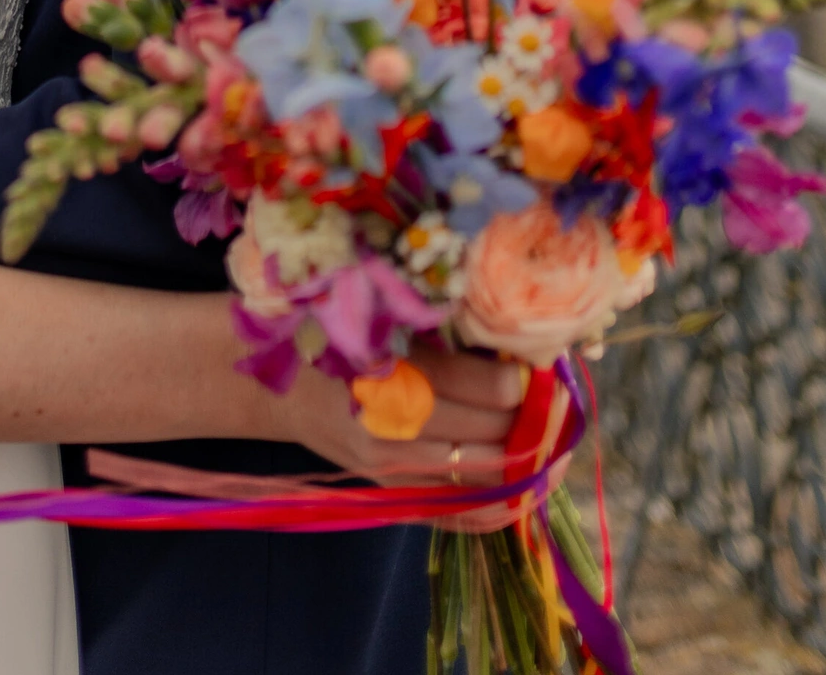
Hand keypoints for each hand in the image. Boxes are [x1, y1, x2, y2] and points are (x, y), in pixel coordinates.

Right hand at [270, 347, 542, 534]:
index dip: (524, 378)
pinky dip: (498, 505)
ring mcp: (389, 466)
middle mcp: (390, 424)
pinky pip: (457, 513)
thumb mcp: (379, 314)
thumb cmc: (326, 330)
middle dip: (533, 417)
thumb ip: (443, 333)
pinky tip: (525, 488)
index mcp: (389, 367)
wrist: (269, 382)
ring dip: (524, 457)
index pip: (484, 386)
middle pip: (491, 431)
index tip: (542, 363)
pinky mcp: (387, 490)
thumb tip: (516, 351)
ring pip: (483, 474)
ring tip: (550, 438)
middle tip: (556, 398)